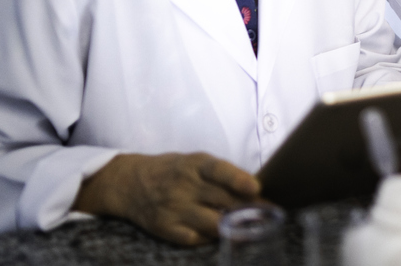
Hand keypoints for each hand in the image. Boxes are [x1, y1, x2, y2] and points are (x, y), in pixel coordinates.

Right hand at [73, 152, 260, 245]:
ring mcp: (174, 209)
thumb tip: (255, 190)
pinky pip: (195, 238)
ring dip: (235, 226)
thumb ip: (222, 174)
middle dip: (249, 208)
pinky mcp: (165, 228)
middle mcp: (184, 186)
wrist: (130, 183)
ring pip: (213, 223)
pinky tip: (223, 235)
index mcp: (195, 165)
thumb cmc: (173, 171)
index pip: (218, 170)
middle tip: (270, 213)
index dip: (238, 179)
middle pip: (222, 200)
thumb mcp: (196, 162)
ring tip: (252, 227)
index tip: (256, 188)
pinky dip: (212, 238)